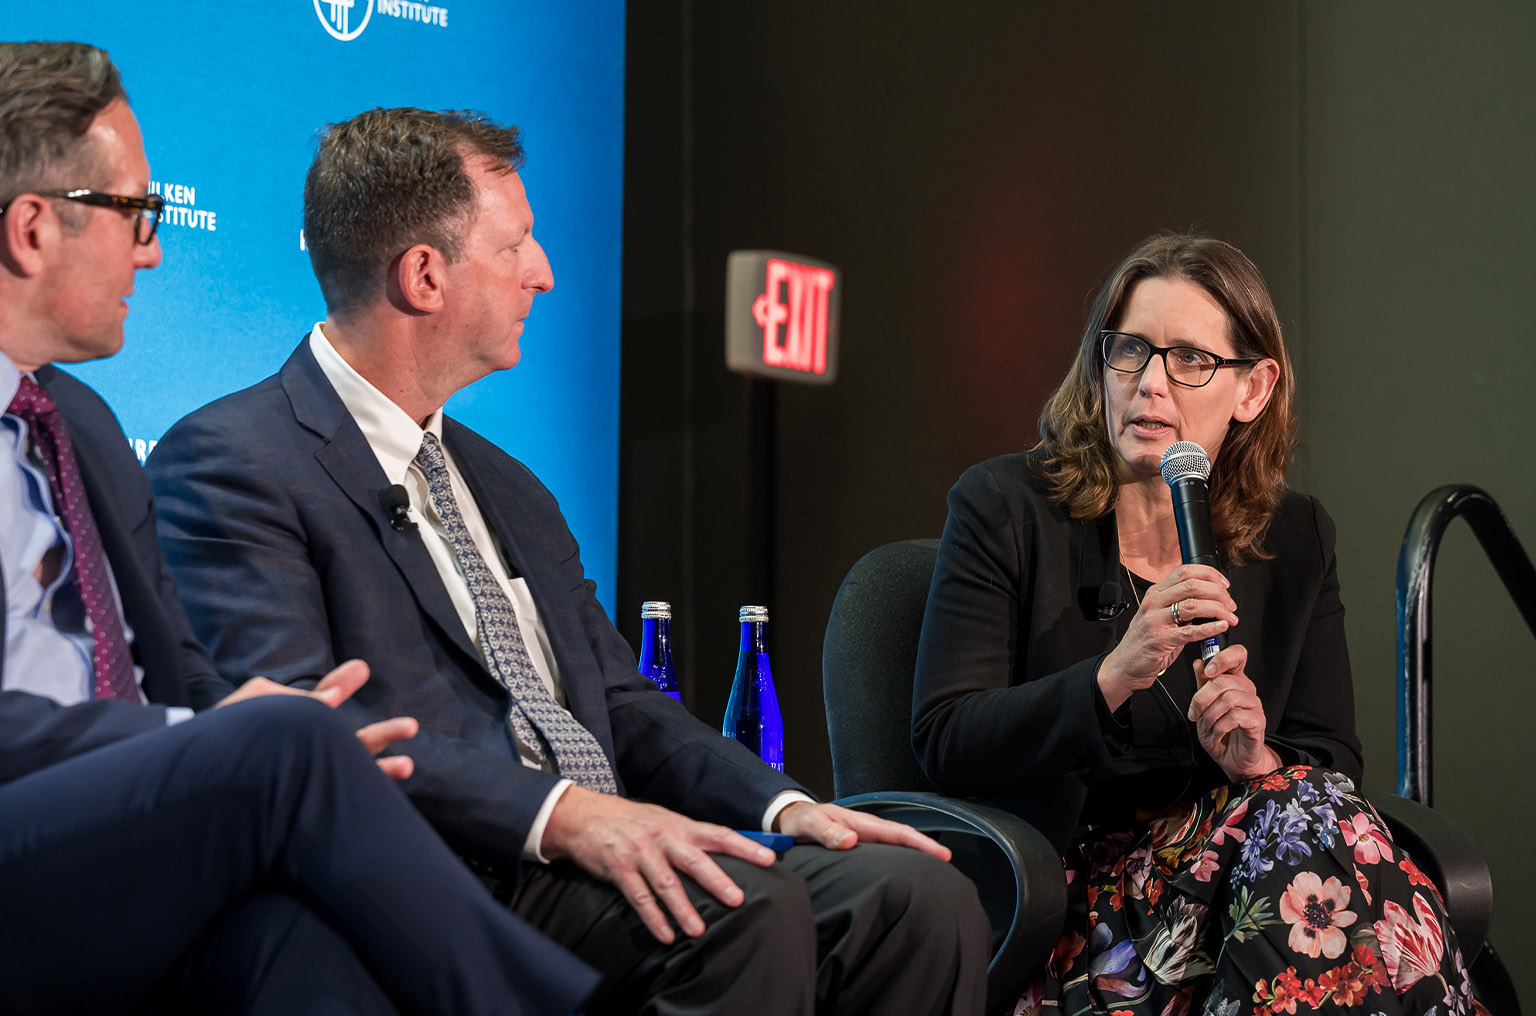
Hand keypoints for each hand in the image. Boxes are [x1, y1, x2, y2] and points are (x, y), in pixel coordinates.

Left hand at [214, 659, 418, 779]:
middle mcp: (304, 756)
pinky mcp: (303, 804)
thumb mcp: (249, 706)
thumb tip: (332, 697)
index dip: (341, 686)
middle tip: (411, 725)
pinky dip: (365, 792)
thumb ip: (287, 697)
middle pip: (350, 744)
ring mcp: (305, 781)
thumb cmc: (219, 741)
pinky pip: (338, 796)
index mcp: (293, 729)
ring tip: (407, 764)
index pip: (324, 705)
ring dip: (380, 768)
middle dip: (382, 734)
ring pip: (352, 773)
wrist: (198, 784)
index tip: (361, 668)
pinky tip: (384, 786)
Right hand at [540, 786, 776, 943]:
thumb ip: (689, 836)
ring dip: (683, 908)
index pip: (718, 834)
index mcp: (679, 825)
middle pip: (694, 860)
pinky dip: (653, 918)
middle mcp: (663, 837)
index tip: (769, 858)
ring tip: (698, 930)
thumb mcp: (663, 820)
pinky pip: (638, 897)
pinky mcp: (619, 869)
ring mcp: (640, 853)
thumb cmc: (630, 821)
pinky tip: (665, 935)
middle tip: (737, 898)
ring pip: (666, 883)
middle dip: (716, 879)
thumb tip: (723, 851)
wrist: (584, 815)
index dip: (744, 846)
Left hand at [773, 801, 951, 860]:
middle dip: (927, 852)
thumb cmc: (802, 820)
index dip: (922, 843)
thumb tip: (851, 841)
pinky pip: (885, 856)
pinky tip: (905, 877)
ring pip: (897, 849)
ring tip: (935, 876)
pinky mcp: (860, 850)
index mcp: (862, 824)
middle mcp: (868, 831)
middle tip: (948, 869)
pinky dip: (900, 863)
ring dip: (916, 858)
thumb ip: (827, 832)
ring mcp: (866, 840)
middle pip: (904, 841)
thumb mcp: (810, 825)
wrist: (792, 820)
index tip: (942, 854)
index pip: (898, 833)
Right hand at [1098, 564, 1236, 710]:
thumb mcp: (1160, 616)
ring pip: (1193, 604)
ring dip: (1218, 609)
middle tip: (1230, 604)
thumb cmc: (1145, 642)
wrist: (1125, 665)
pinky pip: (1190, 631)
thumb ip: (1180, 606)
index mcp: (1156, 593)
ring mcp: (1155, 620)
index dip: (1210, 574)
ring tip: (1230, 618)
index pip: (1185, 571)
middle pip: (1192, 585)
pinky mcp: (1160, 639)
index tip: (1224, 585)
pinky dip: (1210, 628)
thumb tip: (1209, 601)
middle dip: (1218, 593)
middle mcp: (1154, 602)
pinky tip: (1221, 627)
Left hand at [1188, 644, 1279, 781]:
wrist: (1233, 759)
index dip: (1222, 658)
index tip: (1207, 671)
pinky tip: (1216, 734)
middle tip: (1194, 713)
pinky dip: (1219, 727)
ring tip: (1205, 727)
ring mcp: (1254, 705)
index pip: (1238, 655)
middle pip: (1224, 680)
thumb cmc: (1220, 731)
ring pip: (1228, 698)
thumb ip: (1202, 684)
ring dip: (1209, 715)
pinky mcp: (1258, 721)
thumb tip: (1198, 663)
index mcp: (1235, 681)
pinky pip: (1235, 717)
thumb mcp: (1204, 707)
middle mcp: (1247, 689)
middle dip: (1201, 697)